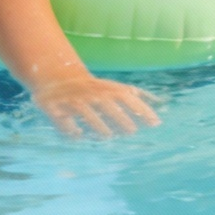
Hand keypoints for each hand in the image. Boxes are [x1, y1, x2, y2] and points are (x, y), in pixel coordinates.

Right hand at [30, 74, 162, 138]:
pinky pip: (63, 120)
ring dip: (97, 124)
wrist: (58, 78)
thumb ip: (137, 96)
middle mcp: (92, 94)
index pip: (128, 98)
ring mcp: (73, 101)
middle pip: (108, 105)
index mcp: (108, 90)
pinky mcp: (54, 108)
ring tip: (107, 136)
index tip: (155, 124)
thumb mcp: (116, 87)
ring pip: (86, 112)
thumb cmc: (94, 88)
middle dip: (120, 117)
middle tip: (131, 131)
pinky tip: (78, 136)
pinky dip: (70, 129)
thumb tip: (161, 103)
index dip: (141, 109)